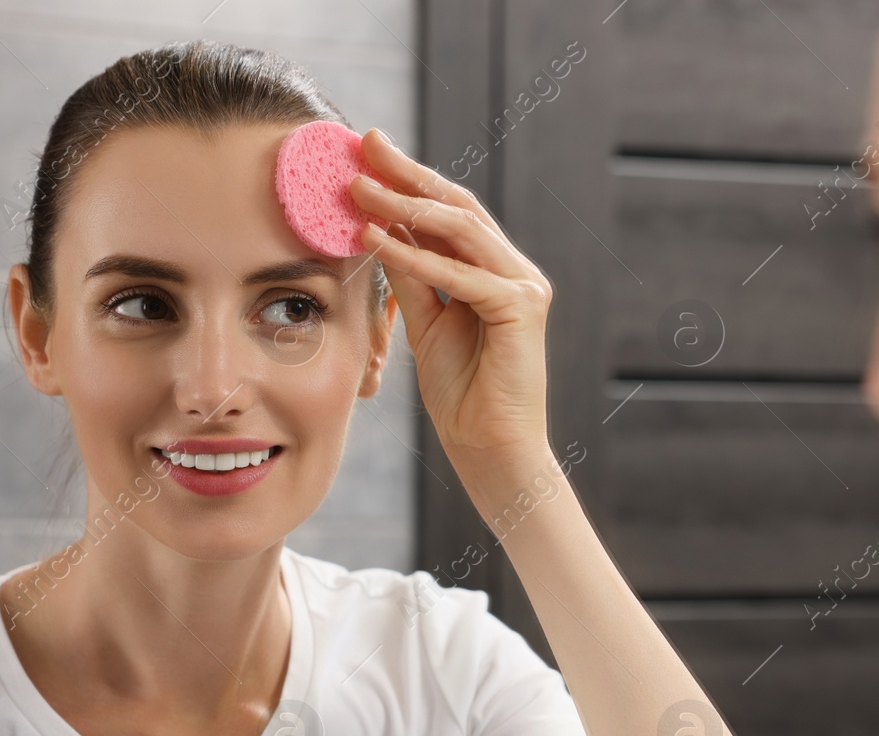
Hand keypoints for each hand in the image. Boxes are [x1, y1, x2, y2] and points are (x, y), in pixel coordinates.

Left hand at [348, 129, 553, 469]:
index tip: (366, 155)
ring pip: (458, 231)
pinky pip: (456, 275)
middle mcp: (514, 271)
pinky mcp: (520, 308)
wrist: (491, 449)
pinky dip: (412, 255)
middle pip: (456, 208)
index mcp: (494, 272)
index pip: (449, 214)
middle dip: (408, 173)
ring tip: (356, 186)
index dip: (409, 182)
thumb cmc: (462, 395)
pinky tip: (373, 237)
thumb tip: (381, 229)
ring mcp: (522, 286)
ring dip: (402, 204)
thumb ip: (413, 278)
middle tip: (365, 144)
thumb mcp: (426, 324)